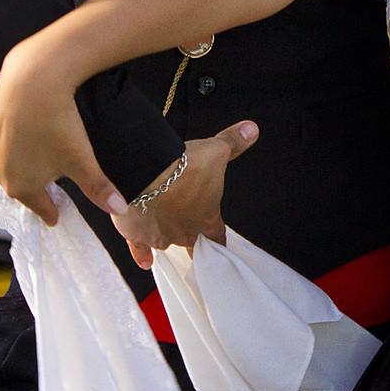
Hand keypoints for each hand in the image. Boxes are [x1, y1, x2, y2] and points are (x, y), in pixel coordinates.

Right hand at [0, 41, 127, 224]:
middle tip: (47, 188)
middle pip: (21, 189)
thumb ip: (99, 188)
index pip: (41, 208)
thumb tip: (120, 209)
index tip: (56, 216)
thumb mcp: (82, 159)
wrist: (33, 82)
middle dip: (33, 190)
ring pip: (2, 171)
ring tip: (25, 170)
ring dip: (13, 173)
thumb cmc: (58, 125)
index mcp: (23, 188)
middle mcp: (0, 176)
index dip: (52, 212)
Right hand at [113, 122, 258, 267]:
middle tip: (192, 243)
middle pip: (191, 242)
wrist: (147, 174)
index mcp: (206, 217)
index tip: (219, 248)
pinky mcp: (136, 234)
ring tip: (164, 233)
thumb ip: (233, 142)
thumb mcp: (215, 151)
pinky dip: (141, 253)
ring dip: (165, 237)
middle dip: (191, 240)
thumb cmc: (185, 166)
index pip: (216, 235)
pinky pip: (139, 248)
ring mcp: (161, 235)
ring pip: (166, 242)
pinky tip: (145, 260)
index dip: (217, 239)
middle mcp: (185, 231)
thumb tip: (252, 130)